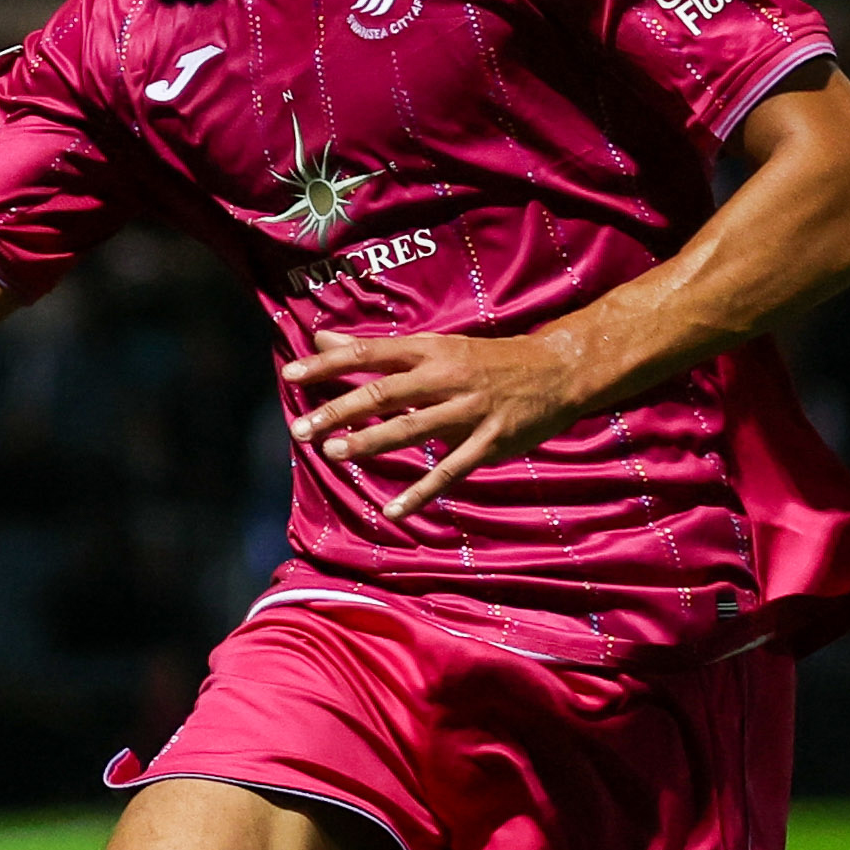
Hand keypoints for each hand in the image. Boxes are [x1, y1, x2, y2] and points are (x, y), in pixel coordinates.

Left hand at [281, 329, 601, 516]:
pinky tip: (392, 510)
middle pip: (384, 392)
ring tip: (333, 453)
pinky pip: (450, 471)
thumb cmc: (486, 360)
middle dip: (339, 410)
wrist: (558, 370)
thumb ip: (378, 351)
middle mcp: (445, 377)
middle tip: (300, 429)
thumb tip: (321, 339)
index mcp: (429, 351)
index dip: (329, 364)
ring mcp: (469, 410)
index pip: (370, 353)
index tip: (291, 374)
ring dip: (370, 442)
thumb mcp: (434, 346)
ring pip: (412, 428)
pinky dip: (420, 492)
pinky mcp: (490, 442)